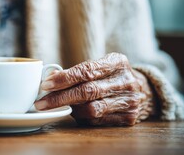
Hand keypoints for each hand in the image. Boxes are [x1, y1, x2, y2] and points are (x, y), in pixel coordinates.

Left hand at [35, 53, 155, 125]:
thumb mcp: (99, 65)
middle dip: (60, 98)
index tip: (46, 84)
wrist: (142, 90)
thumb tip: (48, 78)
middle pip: (87, 91)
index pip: (87, 70)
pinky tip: (73, 112)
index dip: (65, 78)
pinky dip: (82, 117)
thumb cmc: (110, 76)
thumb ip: (77, 71)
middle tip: (41, 102)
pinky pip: (97, 120)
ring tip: (55, 106)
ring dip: (69, 109)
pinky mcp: (129, 118)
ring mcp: (130, 100)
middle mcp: (126, 81)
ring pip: (92, 108)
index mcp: (117, 62)